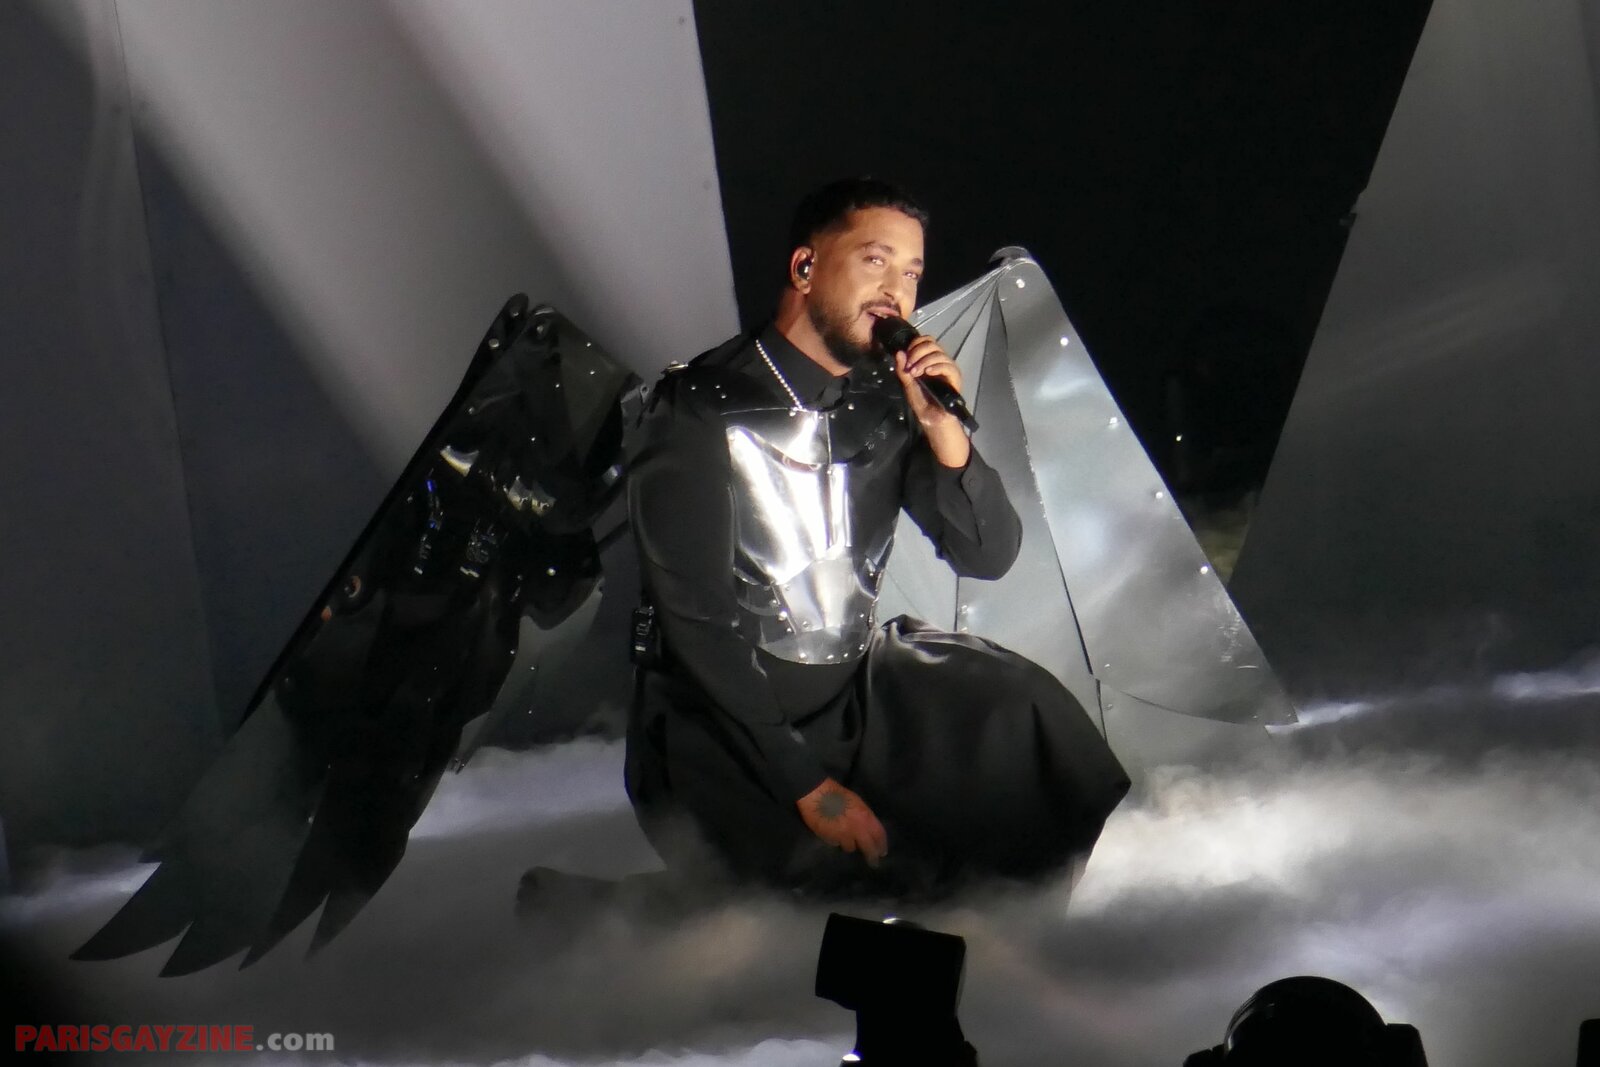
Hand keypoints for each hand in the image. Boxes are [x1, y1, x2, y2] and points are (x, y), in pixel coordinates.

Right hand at [796, 778, 887, 865]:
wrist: (815, 794)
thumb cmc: (837, 794)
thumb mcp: (857, 803)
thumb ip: (864, 817)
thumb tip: (867, 829)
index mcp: (865, 817)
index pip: (879, 835)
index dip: (881, 845)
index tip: (882, 852)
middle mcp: (856, 829)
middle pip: (868, 848)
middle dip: (871, 856)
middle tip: (873, 862)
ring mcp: (842, 836)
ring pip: (850, 847)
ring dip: (850, 845)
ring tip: (847, 841)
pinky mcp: (829, 839)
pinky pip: (836, 843)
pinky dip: (836, 841)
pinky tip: (834, 835)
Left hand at [892, 336, 970, 467]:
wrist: (931, 418)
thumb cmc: (922, 402)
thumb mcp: (907, 384)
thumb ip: (902, 369)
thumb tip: (898, 352)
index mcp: (929, 360)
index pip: (926, 340)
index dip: (915, 344)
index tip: (906, 357)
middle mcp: (939, 361)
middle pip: (932, 343)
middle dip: (917, 352)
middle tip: (910, 366)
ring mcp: (948, 368)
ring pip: (939, 353)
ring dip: (924, 361)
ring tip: (916, 373)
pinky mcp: (955, 378)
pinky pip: (948, 366)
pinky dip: (936, 366)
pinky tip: (928, 373)